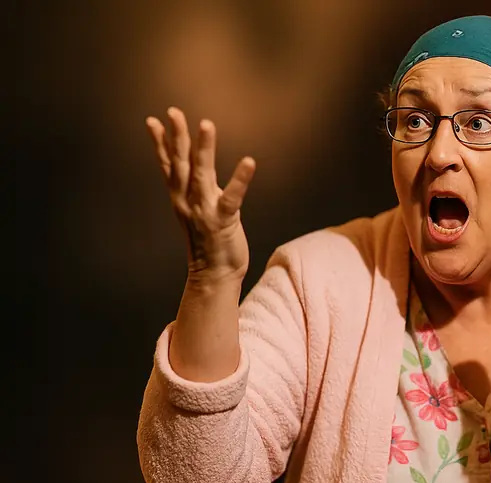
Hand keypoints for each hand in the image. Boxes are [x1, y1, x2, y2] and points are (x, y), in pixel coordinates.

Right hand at [146, 107, 255, 282]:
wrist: (214, 274)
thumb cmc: (208, 240)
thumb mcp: (193, 211)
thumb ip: (191, 189)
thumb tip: (190, 170)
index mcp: (180, 197)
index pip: (168, 165)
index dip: (160, 143)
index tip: (152, 120)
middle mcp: (188, 200)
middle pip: (180, 163)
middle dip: (177, 137)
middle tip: (174, 112)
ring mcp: (204, 209)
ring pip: (202, 173)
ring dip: (204, 148)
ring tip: (206, 124)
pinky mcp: (223, 220)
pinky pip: (233, 196)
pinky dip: (241, 179)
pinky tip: (249, 161)